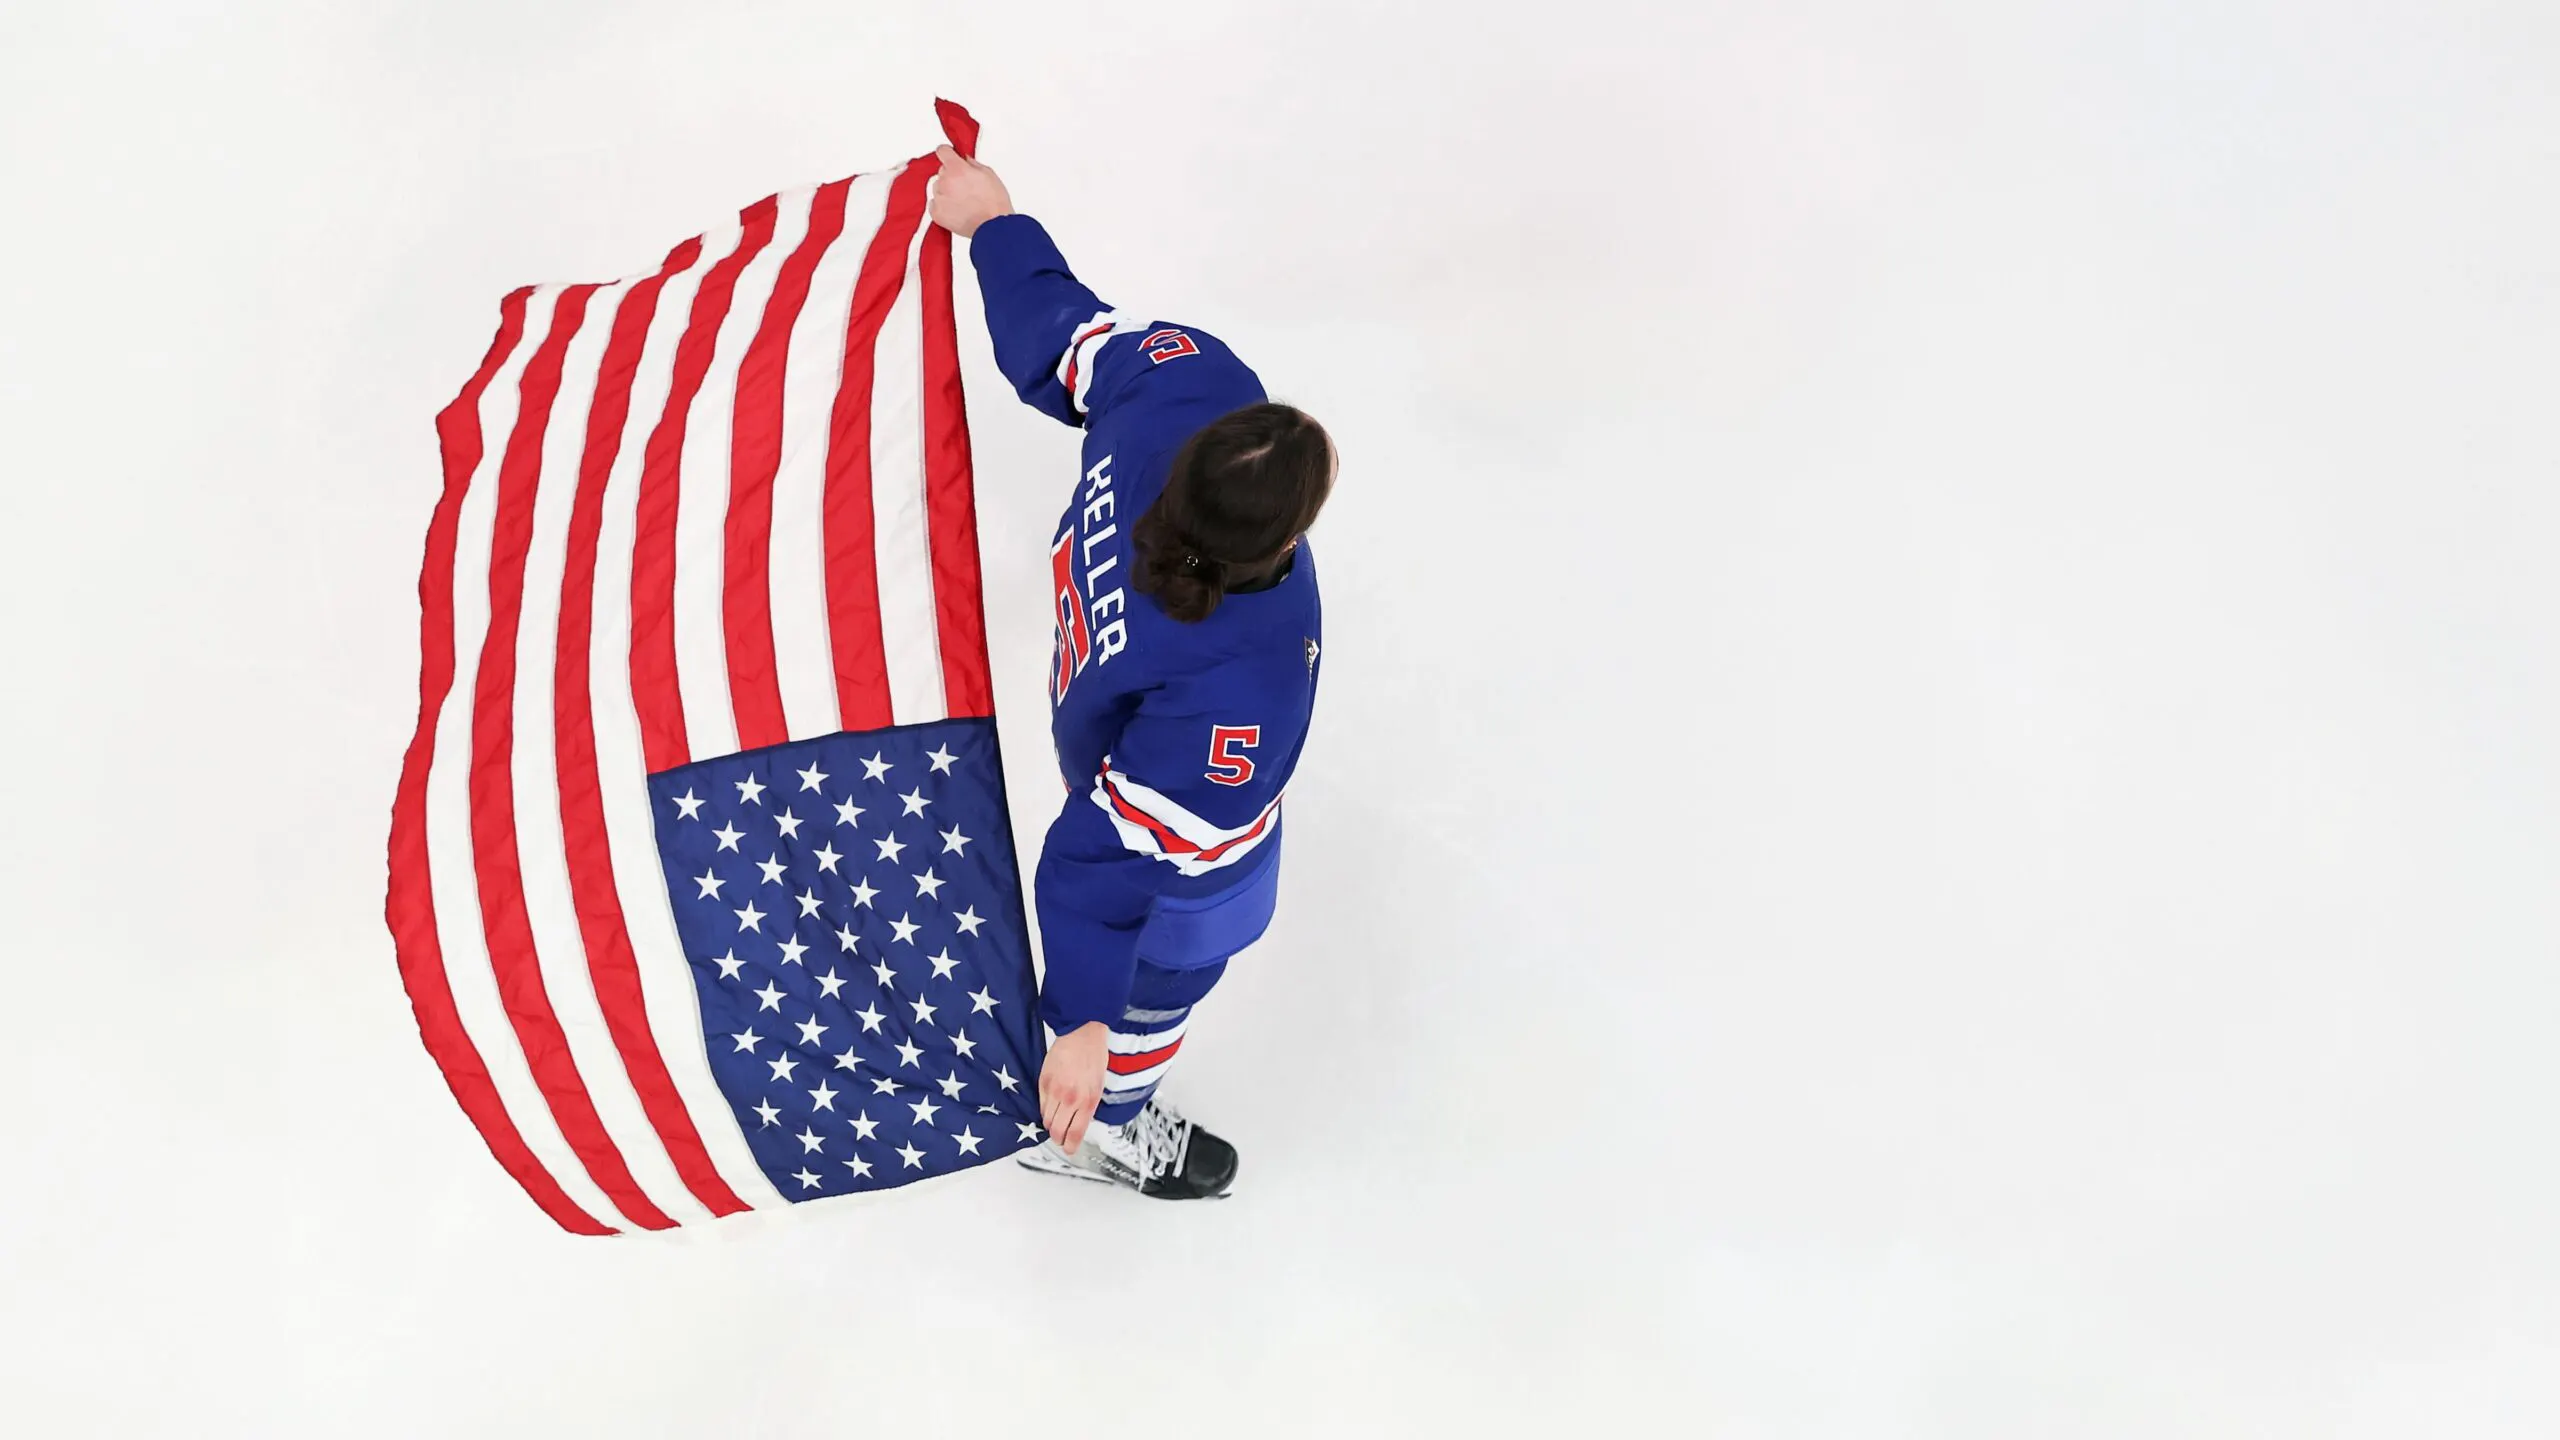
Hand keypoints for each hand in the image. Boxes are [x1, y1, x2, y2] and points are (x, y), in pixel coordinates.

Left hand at [928, 145, 1012, 237]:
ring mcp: (939, 198)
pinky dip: (943, 206)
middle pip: (941, 172)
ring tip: (963, 202)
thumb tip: (965, 160)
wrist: (993, 228)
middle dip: (951, 176)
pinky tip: (957, 210)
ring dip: (946, 191)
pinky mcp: (936, 213)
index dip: (947, 153)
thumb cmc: (995, 204)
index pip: (942, 151)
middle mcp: (944, 182)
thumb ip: (973, 164)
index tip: (950, 156)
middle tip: (965, 187)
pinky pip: (934, 204)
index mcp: (957, 169)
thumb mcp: (989, 174)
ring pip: (937, 188)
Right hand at [1039, 1020, 1110, 1153]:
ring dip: (1051, 1125)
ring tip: (1055, 1122)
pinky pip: (1041, 1105)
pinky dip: (1045, 1110)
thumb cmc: (1093, 1057)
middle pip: (1057, 1131)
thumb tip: (1079, 1122)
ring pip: (1047, 1120)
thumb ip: (1088, 1106)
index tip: (1069, 1149)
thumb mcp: (1099, 1086)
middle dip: (1058, 1138)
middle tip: (1060, 1139)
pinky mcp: (1043, 1082)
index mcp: (1088, 1101)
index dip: (1070, 1146)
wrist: (1081, 1034)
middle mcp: (1071, 1099)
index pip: (1075, 1133)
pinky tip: (1050, 1108)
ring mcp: (1055, 1091)